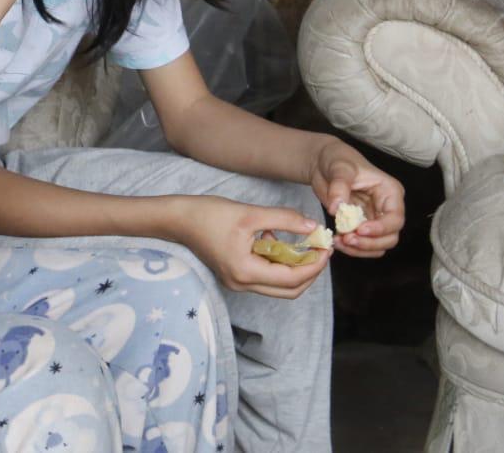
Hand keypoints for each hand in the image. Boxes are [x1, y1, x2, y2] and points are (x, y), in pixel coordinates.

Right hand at [174, 195, 329, 297]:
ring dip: (295, 268)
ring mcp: (238, 282)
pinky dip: (279, 264)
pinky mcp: (235, 276)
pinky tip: (275, 240)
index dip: (314, 265)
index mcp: (246, 271)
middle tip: (320, 249)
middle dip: (310, 271)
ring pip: (279, 286)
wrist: (178, 220)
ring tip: (299, 243)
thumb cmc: (209, 214)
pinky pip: (266, 277)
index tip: (326, 247)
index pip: (293, 278)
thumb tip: (313, 227)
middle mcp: (243, 284)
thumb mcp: (250, 213)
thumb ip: (284, 220)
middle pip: (290, 290)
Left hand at [308, 139, 405, 257]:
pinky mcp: (361, 227)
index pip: (395, 217)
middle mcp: (386, 208)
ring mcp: (375, 220)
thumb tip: (337, 209)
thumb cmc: (337, 160)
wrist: (322, 164)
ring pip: (379, 246)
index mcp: (389, 192)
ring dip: (360, 249)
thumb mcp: (339, 167)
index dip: (381, 228)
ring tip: (340, 241)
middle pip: (390, 237)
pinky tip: (337, 241)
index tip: (359, 229)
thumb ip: (340, 186)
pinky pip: (364, 246)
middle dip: (370, 242)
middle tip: (347, 239)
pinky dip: (353, 249)